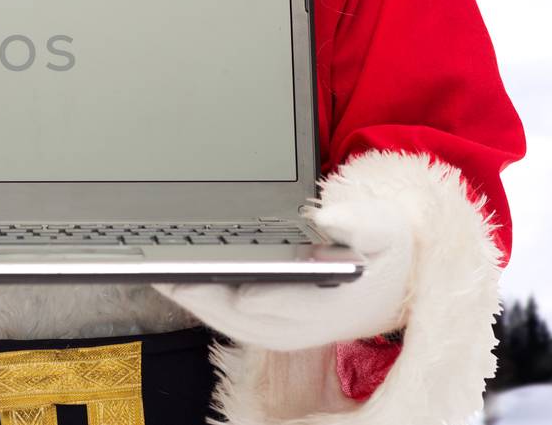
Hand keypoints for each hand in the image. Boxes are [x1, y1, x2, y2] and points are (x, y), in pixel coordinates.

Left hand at [154, 197, 413, 350]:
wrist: (392, 282)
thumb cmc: (384, 251)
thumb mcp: (383, 229)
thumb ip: (358, 224)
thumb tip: (326, 220)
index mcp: (329, 305)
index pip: (274, 303)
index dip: (239, 292)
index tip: (207, 277)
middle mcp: (301, 326)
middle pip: (237, 316)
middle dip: (199, 295)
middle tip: (163, 269)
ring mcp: (282, 330)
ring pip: (227, 320)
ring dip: (192, 298)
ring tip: (159, 270)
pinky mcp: (268, 325)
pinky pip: (228, 317)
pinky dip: (201, 299)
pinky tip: (178, 277)